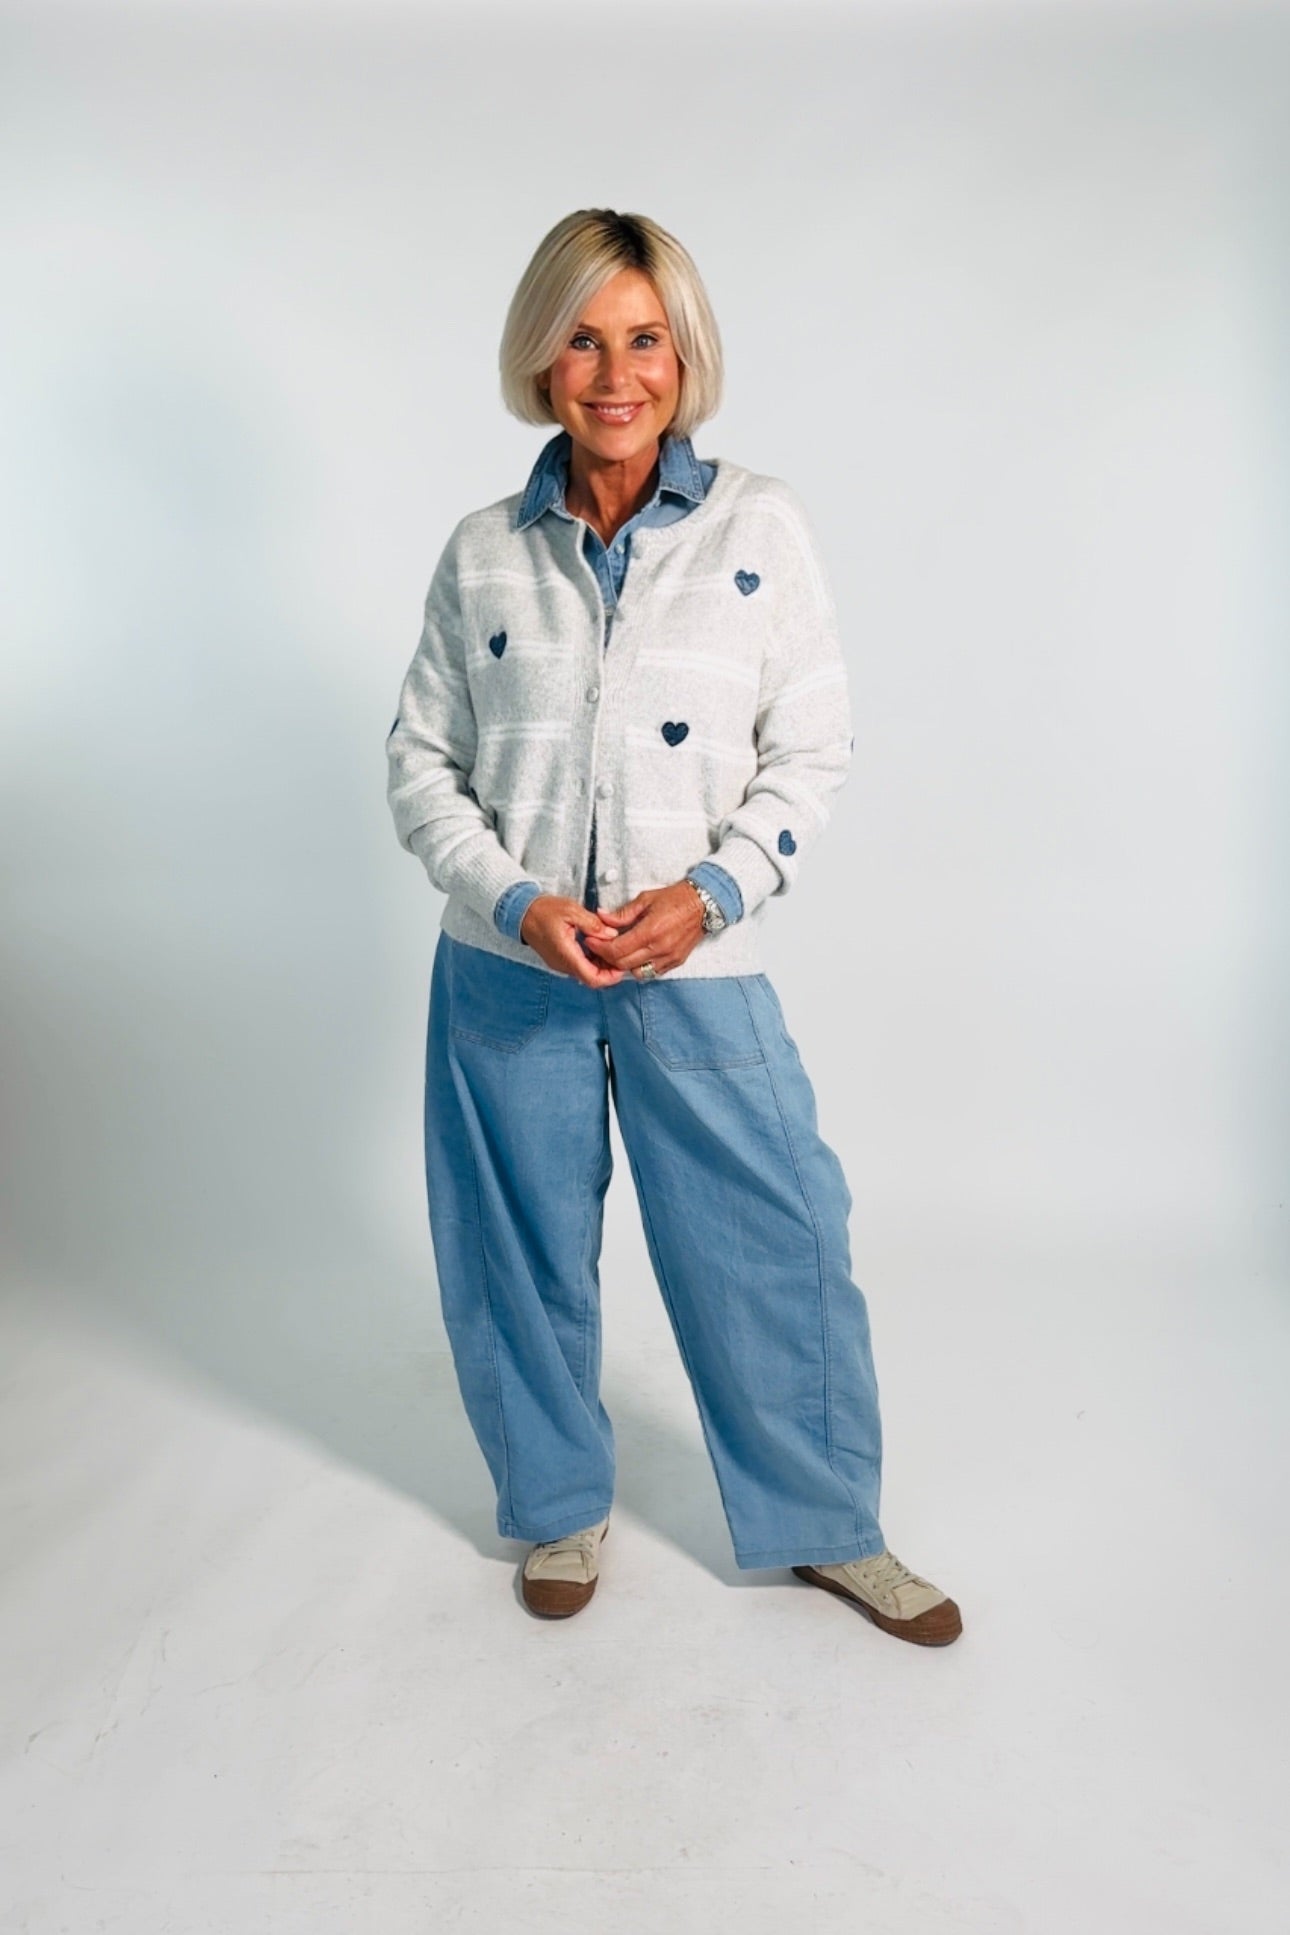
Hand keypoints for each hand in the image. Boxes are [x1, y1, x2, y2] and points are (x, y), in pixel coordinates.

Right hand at [518, 894, 629, 985]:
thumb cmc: (544, 910)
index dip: (611, 977)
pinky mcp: (560, 960)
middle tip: (622, 954)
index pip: (592, 978)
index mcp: (566, 955)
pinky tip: (600, 947)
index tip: (622, 965)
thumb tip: (612, 935)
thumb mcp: (571, 911)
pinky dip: (593, 960)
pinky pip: (580, 966)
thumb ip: (593, 924)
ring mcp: (561, 964)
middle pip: (592, 978)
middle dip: (610, 971)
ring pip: (587, 973)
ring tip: (613, 948)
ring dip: (602, 965)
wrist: (522, 913)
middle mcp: (563, 964)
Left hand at [580, 880, 705, 977]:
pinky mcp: (675, 962)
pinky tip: (636, 956)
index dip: (599, 947)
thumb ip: (622, 913)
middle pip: (623, 964)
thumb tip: (602, 917)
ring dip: (624, 965)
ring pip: (636, 972)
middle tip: (599, 948)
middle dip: (606, 957)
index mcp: (650, 931)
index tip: (591, 941)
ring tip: (619, 953)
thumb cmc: (674, 898)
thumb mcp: (645, 899)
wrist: (703, 904)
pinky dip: (640, 967)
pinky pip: (652, 973)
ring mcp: (668, 958)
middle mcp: (659, 948)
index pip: (616, 949)